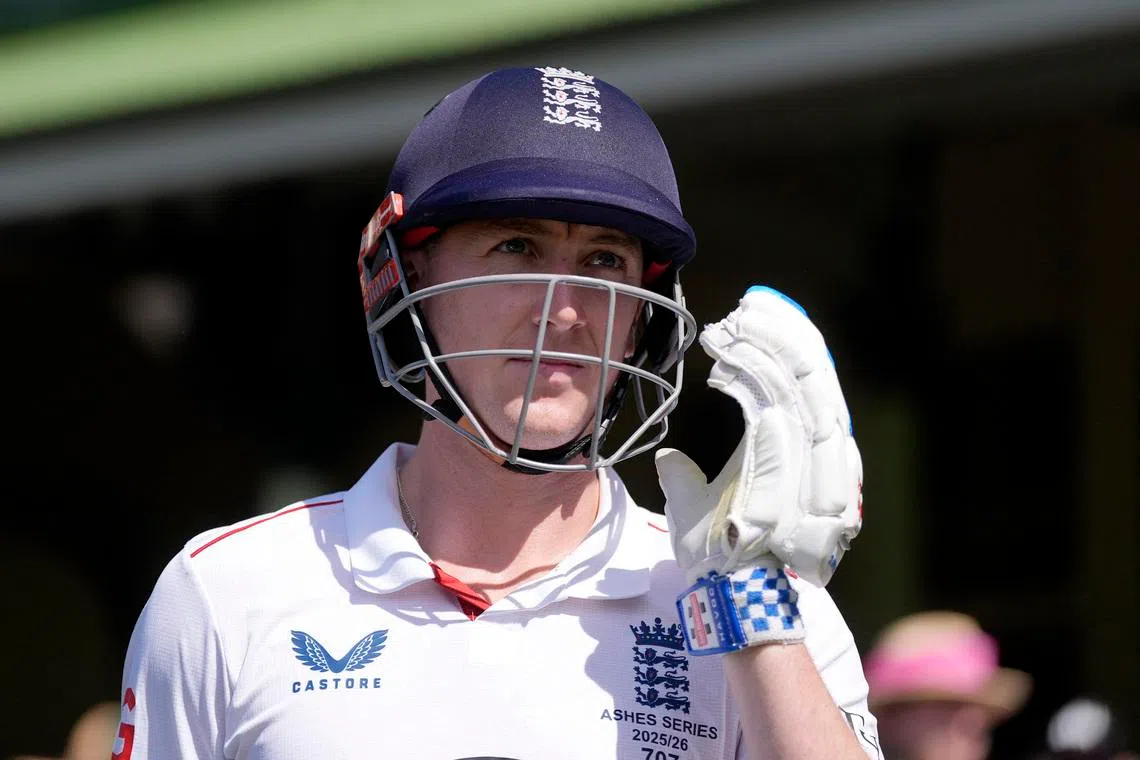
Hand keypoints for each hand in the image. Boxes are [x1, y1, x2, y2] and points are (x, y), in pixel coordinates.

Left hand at [656, 286, 861, 586]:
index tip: (753, 318)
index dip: (783, 346)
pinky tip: (735, 355)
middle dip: (780, 334)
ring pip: (800, 384)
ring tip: (741, 321)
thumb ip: (685, 478)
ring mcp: (806, 457)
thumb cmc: (719, 550)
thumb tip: (668, 458)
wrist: (732, 589)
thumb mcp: (697, 504)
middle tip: (751, 306)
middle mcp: (808, 449)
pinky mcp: (795, 466)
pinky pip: (783, 410)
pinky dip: (762, 378)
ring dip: (769, 348)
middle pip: (808, 373)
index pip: (799, 382)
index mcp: (789, 450)